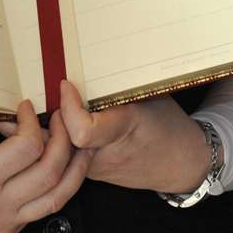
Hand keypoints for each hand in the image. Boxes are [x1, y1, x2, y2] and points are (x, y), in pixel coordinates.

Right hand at [0, 100, 91, 232]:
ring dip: (74, 169)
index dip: (33, 121)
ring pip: (57, 197)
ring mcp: (6, 223)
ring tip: (81, 148)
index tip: (26, 107)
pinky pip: (41, 212)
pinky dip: (56, 191)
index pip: (27, 146)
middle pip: (51, 170)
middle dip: (64, 139)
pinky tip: (59, 175)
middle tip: (62, 119)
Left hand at [53, 81, 210, 191]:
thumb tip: (86, 59)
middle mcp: (105, 154)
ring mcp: (96, 169)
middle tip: (51, 95)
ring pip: (59, 147)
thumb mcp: (149, 95)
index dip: (68, 106)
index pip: (81, 130)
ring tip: (50, 105)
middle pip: (61, 137)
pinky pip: (66, 153)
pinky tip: (59, 119)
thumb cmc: (167, 124)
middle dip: (51, 114)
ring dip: (52, 125)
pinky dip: (59, 134)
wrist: (181, 164)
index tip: (66, 85)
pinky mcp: (90, 173)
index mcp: (123, 130)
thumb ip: (116, 84)